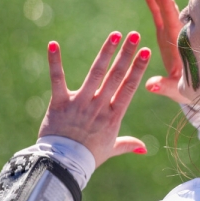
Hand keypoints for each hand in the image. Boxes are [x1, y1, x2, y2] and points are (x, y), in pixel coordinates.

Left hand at [38, 31, 151, 167]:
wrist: (63, 166)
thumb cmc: (88, 158)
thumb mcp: (111, 149)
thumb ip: (127, 144)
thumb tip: (144, 148)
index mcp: (113, 116)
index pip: (129, 87)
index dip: (138, 68)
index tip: (145, 51)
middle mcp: (99, 106)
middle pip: (116, 75)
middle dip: (127, 54)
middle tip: (134, 35)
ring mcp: (80, 103)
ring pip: (96, 73)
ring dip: (106, 52)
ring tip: (115, 35)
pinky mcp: (59, 103)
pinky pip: (57, 79)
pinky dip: (55, 61)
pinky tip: (53, 44)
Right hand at [138, 0, 189, 103]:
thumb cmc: (193, 92)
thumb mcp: (179, 91)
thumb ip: (166, 87)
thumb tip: (150, 85)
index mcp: (181, 45)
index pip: (173, 23)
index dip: (168, 8)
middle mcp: (179, 35)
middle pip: (169, 10)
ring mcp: (176, 31)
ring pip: (167, 7)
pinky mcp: (171, 31)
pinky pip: (163, 11)